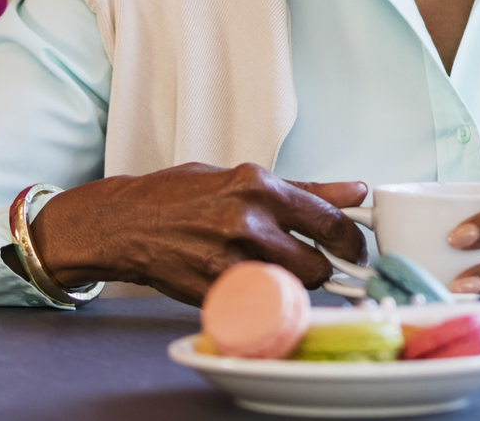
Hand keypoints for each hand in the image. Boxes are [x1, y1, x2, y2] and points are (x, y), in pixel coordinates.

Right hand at [25, 162, 367, 305]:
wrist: (123, 222)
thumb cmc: (180, 196)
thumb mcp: (241, 178)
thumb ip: (302, 189)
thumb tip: (354, 190)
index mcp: (259, 186)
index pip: (329, 221)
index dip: (351, 241)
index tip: (355, 248)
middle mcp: (246, 222)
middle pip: (315, 265)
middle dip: (321, 268)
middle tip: (313, 262)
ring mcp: (227, 259)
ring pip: (289, 287)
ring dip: (293, 284)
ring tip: (276, 269)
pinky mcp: (211, 289)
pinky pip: (257, 300)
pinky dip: (261, 296)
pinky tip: (249, 281)